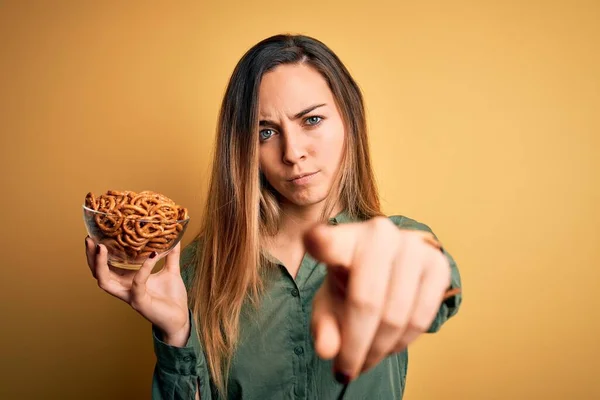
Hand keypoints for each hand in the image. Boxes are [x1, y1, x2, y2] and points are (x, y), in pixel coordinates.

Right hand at [84, 237, 189, 344]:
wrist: (181, 317)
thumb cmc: (172, 297)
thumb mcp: (171, 271)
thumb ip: (171, 255)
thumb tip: (176, 236)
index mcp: (128, 281)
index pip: (106, 267)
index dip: (98, 253)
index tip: (95, 235)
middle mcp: (124, 289)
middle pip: (98, 274)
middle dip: (91, 257)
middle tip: (90, 239)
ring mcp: (130, 296)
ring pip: (105, 282)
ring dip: (100, 265)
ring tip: (101, 247)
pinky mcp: (140, 302)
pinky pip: (137, 283)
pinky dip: (144, 268)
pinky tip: (152, 255)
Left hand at [304, 217, 451, 382]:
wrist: (390, 268)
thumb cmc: (351, 285)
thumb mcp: (329, 303)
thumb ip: (324, 325)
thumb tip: (327, 351)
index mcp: (344, 237)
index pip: (329, 240)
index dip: (321, 241)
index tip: (315, 241)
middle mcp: (380, 234)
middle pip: (366, 300)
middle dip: (356, 346)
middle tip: (346, 372)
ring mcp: (413, 246)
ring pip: (396, 314)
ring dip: (379, 349)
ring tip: (366, 362)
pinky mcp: (438, 264)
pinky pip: (422, 316)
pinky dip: (404, 341)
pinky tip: (390, 346)